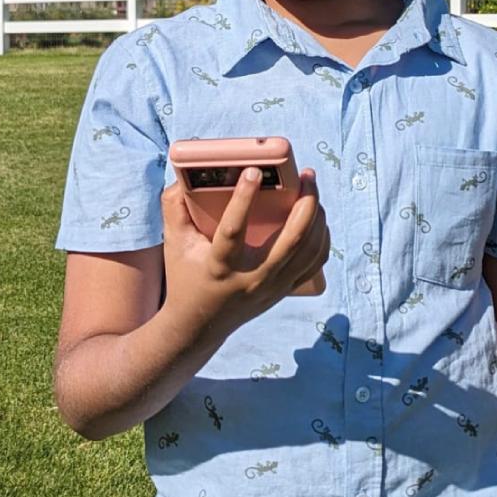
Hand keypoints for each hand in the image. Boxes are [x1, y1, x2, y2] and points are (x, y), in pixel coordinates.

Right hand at [159, 167, 329, 335]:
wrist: (199, 325)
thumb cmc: (186, 278)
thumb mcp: (175, 244)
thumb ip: (174, 209)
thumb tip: (182, 178)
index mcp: (221, 266)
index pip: (234, 231)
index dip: (244, 199)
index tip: (254, 171)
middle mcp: (253, 278)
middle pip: (292, 240)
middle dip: (306, 203)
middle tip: (306, 175)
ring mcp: (273, 287)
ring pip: (310, 250)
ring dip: (317, 216)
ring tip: (311, 190)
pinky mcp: (284, 290)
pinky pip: (315, 263)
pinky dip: (321, 238)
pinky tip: (317, 218)